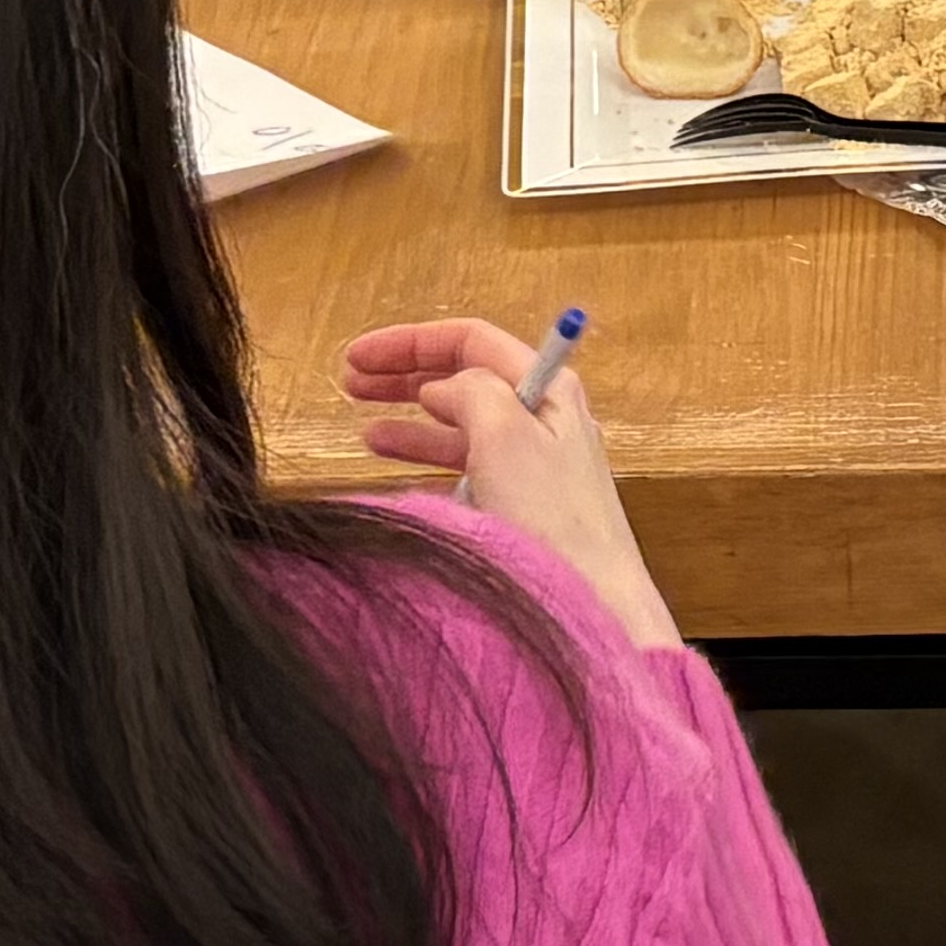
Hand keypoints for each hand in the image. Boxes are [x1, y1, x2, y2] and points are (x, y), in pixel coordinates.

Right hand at [343, 316, 681, 647]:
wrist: (593, 605)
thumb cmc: (555, 521)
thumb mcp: (505, 434)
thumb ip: (471, 391)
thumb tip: (444, 384)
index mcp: (548, 387)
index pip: (471, 340)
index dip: (411, 342)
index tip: (360, 355)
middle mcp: (544, 416)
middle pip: (464, 376)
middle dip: (406, 374)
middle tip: (352, 383)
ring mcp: (534, 460)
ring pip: (461, 422)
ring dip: (411, 417)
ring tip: (365, 428)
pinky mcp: (523, 502)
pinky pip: (466, 464)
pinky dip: (428, 457)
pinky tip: (399, 468)